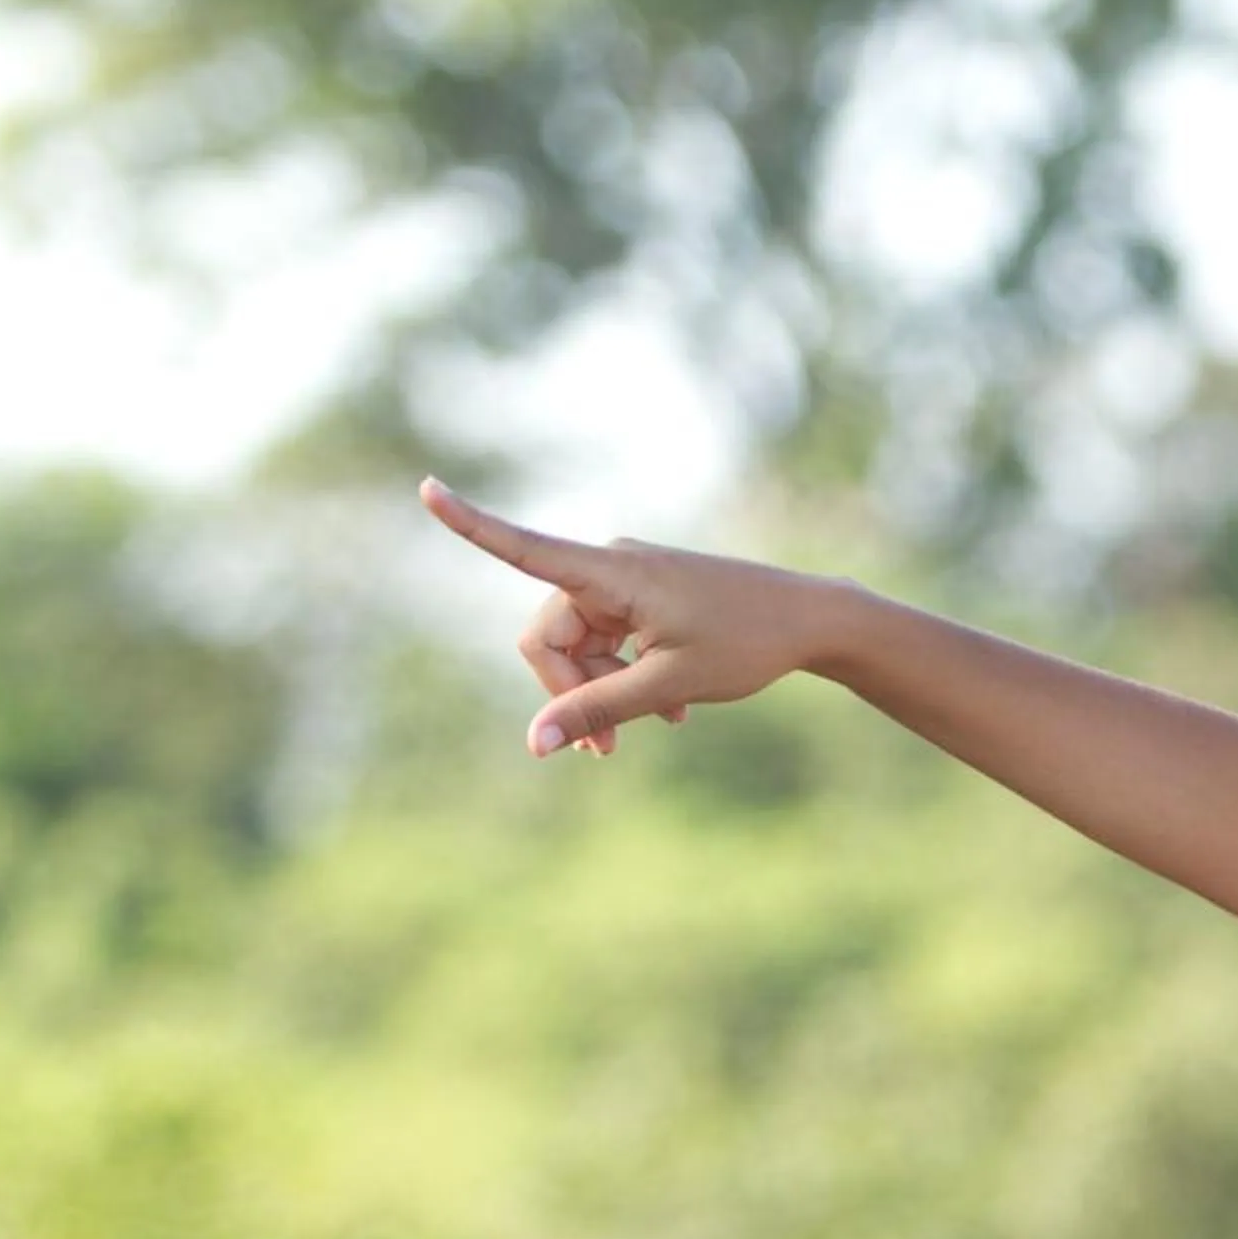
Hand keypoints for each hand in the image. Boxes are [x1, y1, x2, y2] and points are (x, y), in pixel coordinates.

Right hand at [419, 478, 839, 756]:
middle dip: (571, 691)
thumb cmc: (747, 644)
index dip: (470, 524)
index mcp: (612, 573)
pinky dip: (627, 674)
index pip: (525, 547)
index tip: (426, 488)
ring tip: (655, 728)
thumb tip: (534, 744)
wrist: (812, 620)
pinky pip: (611, 640)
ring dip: (604, 690)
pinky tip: (672, 710)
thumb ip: (597, 710)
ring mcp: (629, 580)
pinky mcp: (646, 595)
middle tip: (610, 750)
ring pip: (582, 645)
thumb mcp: (670, 685)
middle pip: (551, 636)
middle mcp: (611, 566)